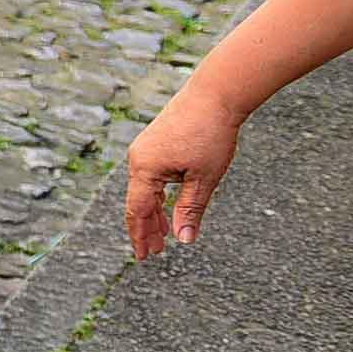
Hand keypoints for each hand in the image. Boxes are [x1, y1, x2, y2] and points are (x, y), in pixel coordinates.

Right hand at [123, 78, 246, 259]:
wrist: (215, 94)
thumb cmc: (210, 134)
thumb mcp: (204, 179)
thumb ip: (190, 210)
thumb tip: (183, 240)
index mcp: (145, 169)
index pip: (138, 211)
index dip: (141, 235)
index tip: (145, 257)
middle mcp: (138, 159)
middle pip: (137, 202)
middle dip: (146, 228)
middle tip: (154, 252)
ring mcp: (145, 149)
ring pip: (144, 189)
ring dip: (153, 212)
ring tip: (163, 234)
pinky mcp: (155, 142)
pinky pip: (150, 176)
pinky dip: (157, 194)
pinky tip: (167, 203)